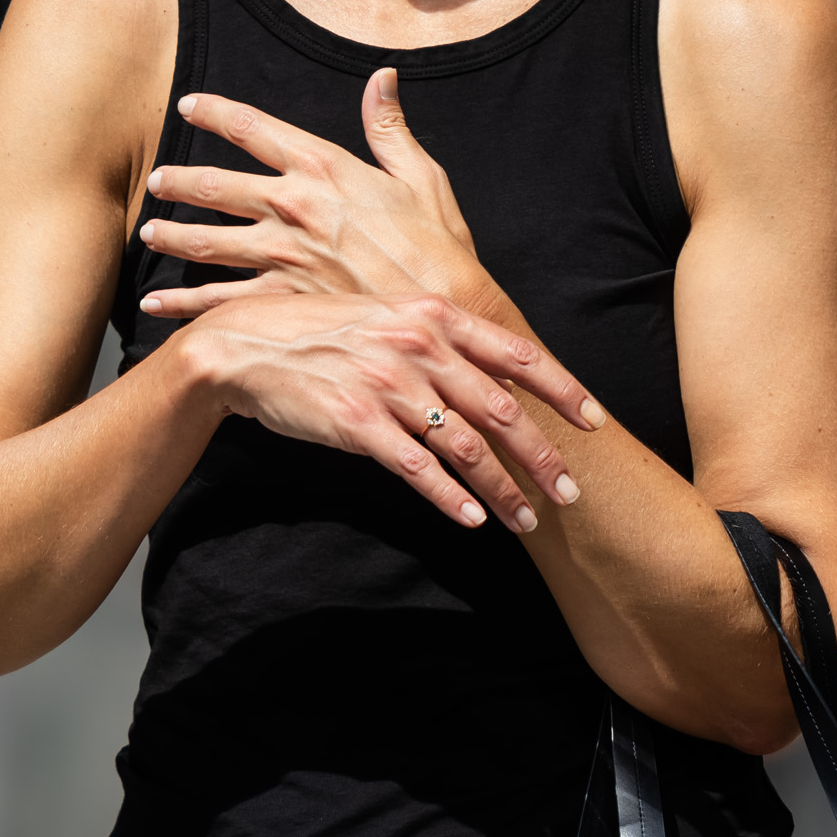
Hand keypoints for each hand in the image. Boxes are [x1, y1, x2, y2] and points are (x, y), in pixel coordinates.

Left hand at [139, 70, 486, 313]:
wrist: (445, 312)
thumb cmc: (439, 246)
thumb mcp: (421, 176)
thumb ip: (389, 127)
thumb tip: (382, 78)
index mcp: (323, 167)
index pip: (254, 129)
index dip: (216, 112)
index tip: (189, 105)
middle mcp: (294, 206)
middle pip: (216, 186)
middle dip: (179, 182)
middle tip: (155, 181)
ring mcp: (283, 255)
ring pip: (208, 241)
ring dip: (172, 236)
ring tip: (148, 233)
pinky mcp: (283, 301)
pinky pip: (220, 300)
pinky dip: (183, 304)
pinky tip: (155, 304)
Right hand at [185, 288, 602, 533]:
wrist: (242, 346)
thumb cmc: (316, 332)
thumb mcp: (384, 315)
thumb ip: (438, 337)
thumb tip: (489, 372)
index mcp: (432, 315)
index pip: (516, 353)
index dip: (563, 389)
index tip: (594, 421)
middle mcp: (418, 346)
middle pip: (500, 408)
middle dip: (541, 456)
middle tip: (569, 492)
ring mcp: (388, 385)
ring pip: (465, 445)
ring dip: (502, 489)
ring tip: (527, 521)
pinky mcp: (357, 423)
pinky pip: (417, 468)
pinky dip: (450, 497)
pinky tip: (473, 519)